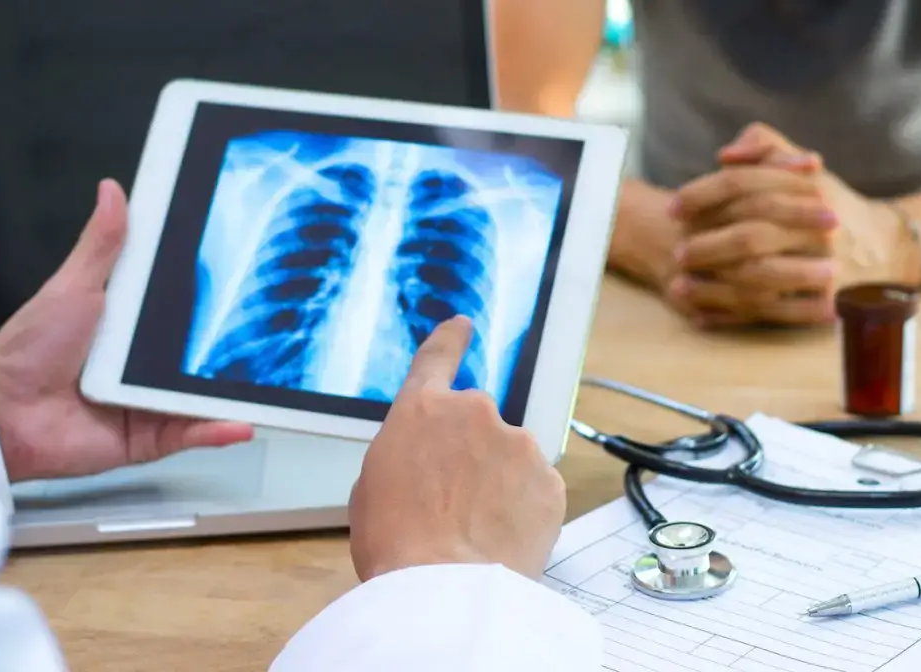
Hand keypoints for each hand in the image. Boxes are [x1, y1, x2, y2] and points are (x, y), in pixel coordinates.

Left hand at [0, 180, 253, 481]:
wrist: (5, 417)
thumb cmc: (27, 353)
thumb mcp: (72, 288)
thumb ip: (102, 245)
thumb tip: (113, 192)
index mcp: (132, 326)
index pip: (183, 307)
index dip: (214, 296)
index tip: (246, 278)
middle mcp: (145, 365)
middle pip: (202, 352)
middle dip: (235, 346)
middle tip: (272, 330)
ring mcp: (152, 401)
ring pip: (205, 394)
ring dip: (236, 392)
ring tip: (273, 382)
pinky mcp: (152, 437)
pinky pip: (192, 432)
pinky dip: (218, 430)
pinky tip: (242, 423)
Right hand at [348, 315, 565, 581]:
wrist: (441, 588)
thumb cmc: (395, 544)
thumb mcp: (372, 487)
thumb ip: (403, 454)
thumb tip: (424, 462)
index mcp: (420, 410)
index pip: (437, 358)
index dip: (450, 340)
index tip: (462, 325)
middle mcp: (473, 412)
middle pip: (476, 424)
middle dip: (471, 454)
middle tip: (455, 503)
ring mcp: (517, 443)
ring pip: (510, 458)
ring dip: (499, 483)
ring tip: (475, 530)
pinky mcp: (549, 478)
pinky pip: (536, 488)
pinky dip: (523, 509)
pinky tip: (501, 538)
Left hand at [668, 123, 903, 327]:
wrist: (882, 249)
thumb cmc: (826, 205)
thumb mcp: (802, 168)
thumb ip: (766, 147)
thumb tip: (725, 156)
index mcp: (807, 190)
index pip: (745, 187)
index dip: (702, 194)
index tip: (672, 206)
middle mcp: (816, 229)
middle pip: (750, 237)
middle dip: (707, 246)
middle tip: (677, 253)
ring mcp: (820, 268)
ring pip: (757, 279)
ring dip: (712, 286)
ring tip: (678, 287)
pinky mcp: (819, 303)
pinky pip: (769, 313)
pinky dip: (731, 316)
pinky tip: (701, 315)